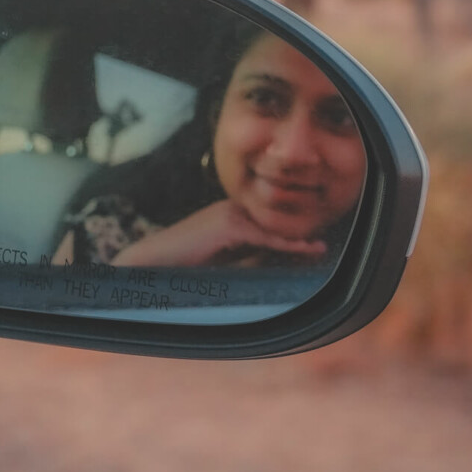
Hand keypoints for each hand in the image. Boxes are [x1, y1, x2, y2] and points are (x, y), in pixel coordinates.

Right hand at [110, 200, 326, 267]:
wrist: (151, 260)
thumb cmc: (180, 263)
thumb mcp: (218, 258)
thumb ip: (242, 255)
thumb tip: (267, 263)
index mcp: (228, 213)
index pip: (265, 222)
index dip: (287, 234)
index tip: (309, 245)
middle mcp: (231, 207)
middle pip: (272, 221)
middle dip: (296, 234)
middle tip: (320, 248)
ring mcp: (230, 213)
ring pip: (271, 227)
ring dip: (296, 240)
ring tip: (318, 249)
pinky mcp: (229, 225)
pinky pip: (264, 237)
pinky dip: (285, 245)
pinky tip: (303, 250)